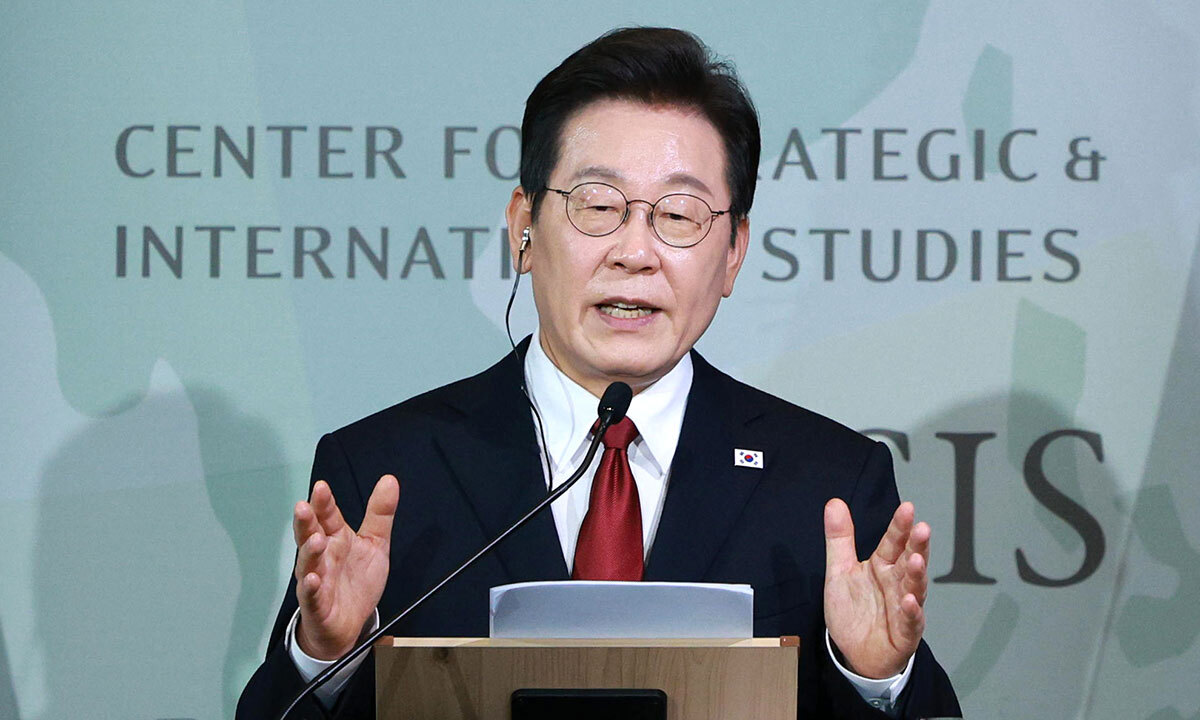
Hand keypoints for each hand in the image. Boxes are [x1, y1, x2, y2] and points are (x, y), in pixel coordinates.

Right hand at [293, 475, 398, 659]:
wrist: (351, 623)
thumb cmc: (357, 581)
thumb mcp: (375, 543)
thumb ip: (380, 513)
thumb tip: (389, 481)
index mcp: (335, 539)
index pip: (326, 517)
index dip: (323, 503)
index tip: (322, 488)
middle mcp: (322, 557)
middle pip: (309, 535)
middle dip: (306, 521)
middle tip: (304, 506)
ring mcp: (317, 580)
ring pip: (308, 564)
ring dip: (309, 552)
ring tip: (315, 540)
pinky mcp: (317, 605)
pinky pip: (311, 595)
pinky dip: (310, 587)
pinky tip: (313, 579)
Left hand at [823, 498, 928, 678]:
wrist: (855, 652)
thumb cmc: (854, 611)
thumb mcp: (840, 570)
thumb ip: (840, 538)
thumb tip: (834, 503)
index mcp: (883, 566)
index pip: (894, 542)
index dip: (900, 526)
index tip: (907, 508)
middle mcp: (897, 583)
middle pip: (910, 560)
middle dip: (917, 545)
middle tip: (922, 528)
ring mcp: (904, 607)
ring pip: (914, 587)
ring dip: (916, 574)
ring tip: (915, 559)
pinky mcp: (905, 632)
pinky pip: (910, 621)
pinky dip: (911, 611)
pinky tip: (909, 601)